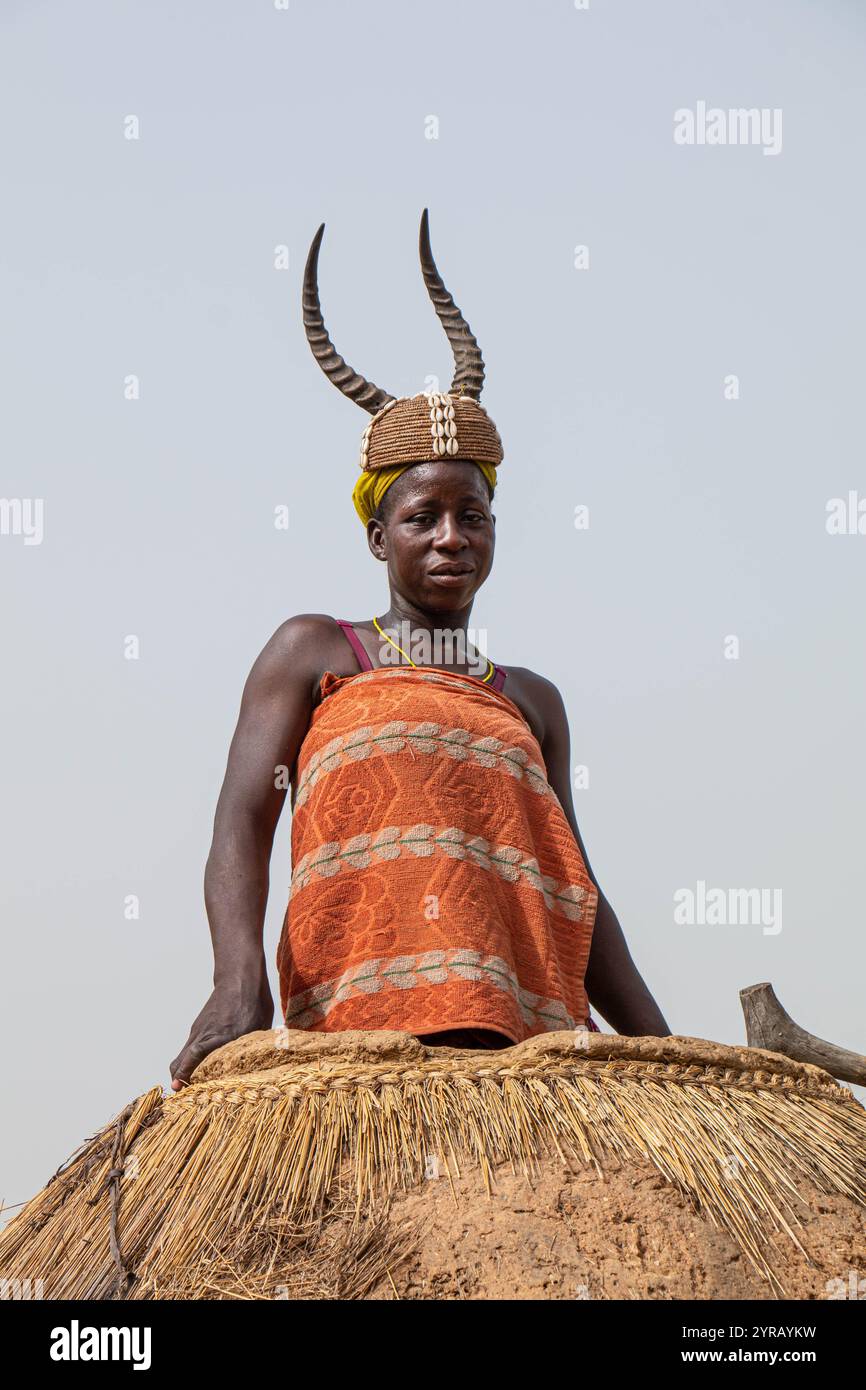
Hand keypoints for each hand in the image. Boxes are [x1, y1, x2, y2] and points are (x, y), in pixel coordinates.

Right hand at [169, 972, 273, 1090]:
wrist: (239, 978)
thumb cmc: (254, 1003)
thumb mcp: (259, 1028)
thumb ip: (254, 1049)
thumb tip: (262, 1070)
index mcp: (220, 1035)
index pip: (195, 1056)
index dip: (186, 1073)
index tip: (177, 1087)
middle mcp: (204, 1034)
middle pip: (180, 1061)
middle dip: (178, 1080)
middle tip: (181, 1096)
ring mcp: (198, 1030)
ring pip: (182, 1055)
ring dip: (182, 1072)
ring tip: (188, 1089)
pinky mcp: (198, 1027)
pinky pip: (188, 1048)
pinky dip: (187, 1062)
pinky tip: (198, 1071)